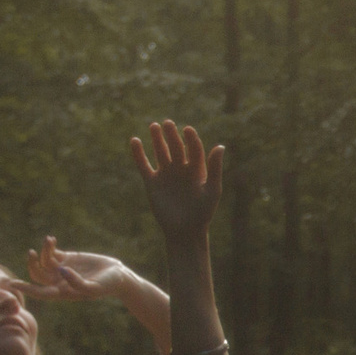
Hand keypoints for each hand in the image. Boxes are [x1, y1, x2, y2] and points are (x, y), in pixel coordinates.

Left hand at [18, 237, 129, 301]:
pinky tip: (51, 239)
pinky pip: (52, 252)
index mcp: (62, 293)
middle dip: (31, 264)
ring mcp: (62, 269)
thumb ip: (76, 282)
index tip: (11, 284)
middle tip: (32, 253)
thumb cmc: (107, 285)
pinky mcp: (68, 258)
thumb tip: (60, 270)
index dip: (25, 288)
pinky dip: (49, 246)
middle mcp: (58, 282)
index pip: (39, 292)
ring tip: (50, 241)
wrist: (118, 275)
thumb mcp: (93, 287)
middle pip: (37, 274)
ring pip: (43, 261)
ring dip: (43, 251)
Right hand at [131, 119, 225, 236]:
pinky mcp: (152, 183)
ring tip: (154, 126)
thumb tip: (220, 146)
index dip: (191, 139)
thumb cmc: (203, 213)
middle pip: (176, 147)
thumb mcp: (212, 190)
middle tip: (167, 123)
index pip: (194, 149)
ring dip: (157, 139)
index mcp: (197, 169)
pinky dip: (139, 154)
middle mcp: (181, 169)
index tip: (187, 129)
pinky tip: (135, 141)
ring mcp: (166, 174)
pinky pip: (144, 165)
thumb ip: (215, 168)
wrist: (185, 231)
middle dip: (172, 135)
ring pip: (160, 152)